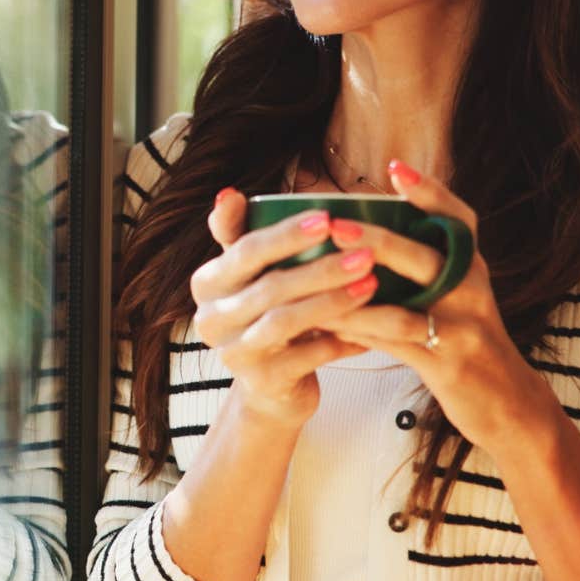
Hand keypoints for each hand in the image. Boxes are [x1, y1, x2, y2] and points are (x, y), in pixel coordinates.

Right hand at [190, 188, 379, 428]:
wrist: (269, 388)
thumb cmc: (265, 314)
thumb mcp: (248, 275)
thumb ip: (239, 233)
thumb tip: (228, 193)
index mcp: (207, 284)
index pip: (244, 251)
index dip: (286, 235)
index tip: (327, 218)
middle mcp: (211, 319)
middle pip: (269, 288)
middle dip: (321, 268)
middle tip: (367, 253)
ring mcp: (234, 354)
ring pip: (287, 322)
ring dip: (334, 301)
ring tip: (372, 284)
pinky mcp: (262, 382)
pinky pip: (308, 357)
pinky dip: (342, 341)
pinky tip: (372, 327)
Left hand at [328, 161, 555, 454]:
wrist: (507, 403)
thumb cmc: (466, 338)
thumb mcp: (457, 295)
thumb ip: (424, 265)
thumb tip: (366, 230)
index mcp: (473, 267)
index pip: (460, 219)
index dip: (430, 192)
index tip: (395, 167)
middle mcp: (472, 290)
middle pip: (426, 257)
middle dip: (379, 239)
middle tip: (336, 225)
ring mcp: (462, 327)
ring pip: (406, 303)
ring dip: (358, 290)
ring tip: (318, 277)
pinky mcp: (447, 363)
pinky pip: (395, 343)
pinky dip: (360, 331)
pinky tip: (328, 323)